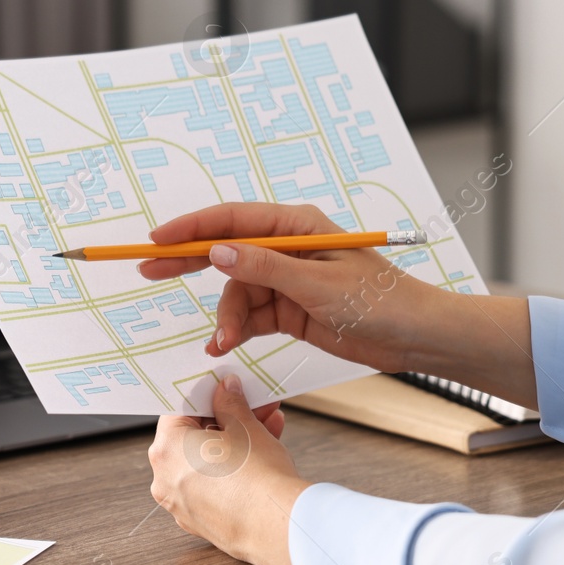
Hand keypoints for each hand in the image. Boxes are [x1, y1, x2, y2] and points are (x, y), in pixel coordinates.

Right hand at [138, 202, 443, 374]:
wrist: (415, 337)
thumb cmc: (380, 300)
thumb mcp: (316, 284)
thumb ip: (263, 268)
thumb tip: (218, 253)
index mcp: (296, 226)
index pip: (232, 220)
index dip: (192, 228)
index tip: (157, 239)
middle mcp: (287, 248)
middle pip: (226, 250)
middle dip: (188, 262)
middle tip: (148, 270)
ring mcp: (287, 279)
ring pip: (236, 292)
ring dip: (226, 316)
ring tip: (222, 340)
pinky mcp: (290, 309)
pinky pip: (250, 315)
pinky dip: (236, 329)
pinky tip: (224, 344)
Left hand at [148, 374, 309, 564]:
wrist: (278, 527)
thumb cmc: (256, 477)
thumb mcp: (245, 427)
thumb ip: (230, 403)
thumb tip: (226, 390)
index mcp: (166, 450)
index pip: (179, 412)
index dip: (206, 398)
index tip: (225, 393)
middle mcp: (165, 479)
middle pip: (193, 438)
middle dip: (227, 420)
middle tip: (254, 408)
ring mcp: (182, 504)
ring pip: (205, 464)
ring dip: (235, 443)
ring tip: (269, 426)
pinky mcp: (201, 521)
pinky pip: (212, 486)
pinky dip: (231, 471)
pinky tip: (263, 455)